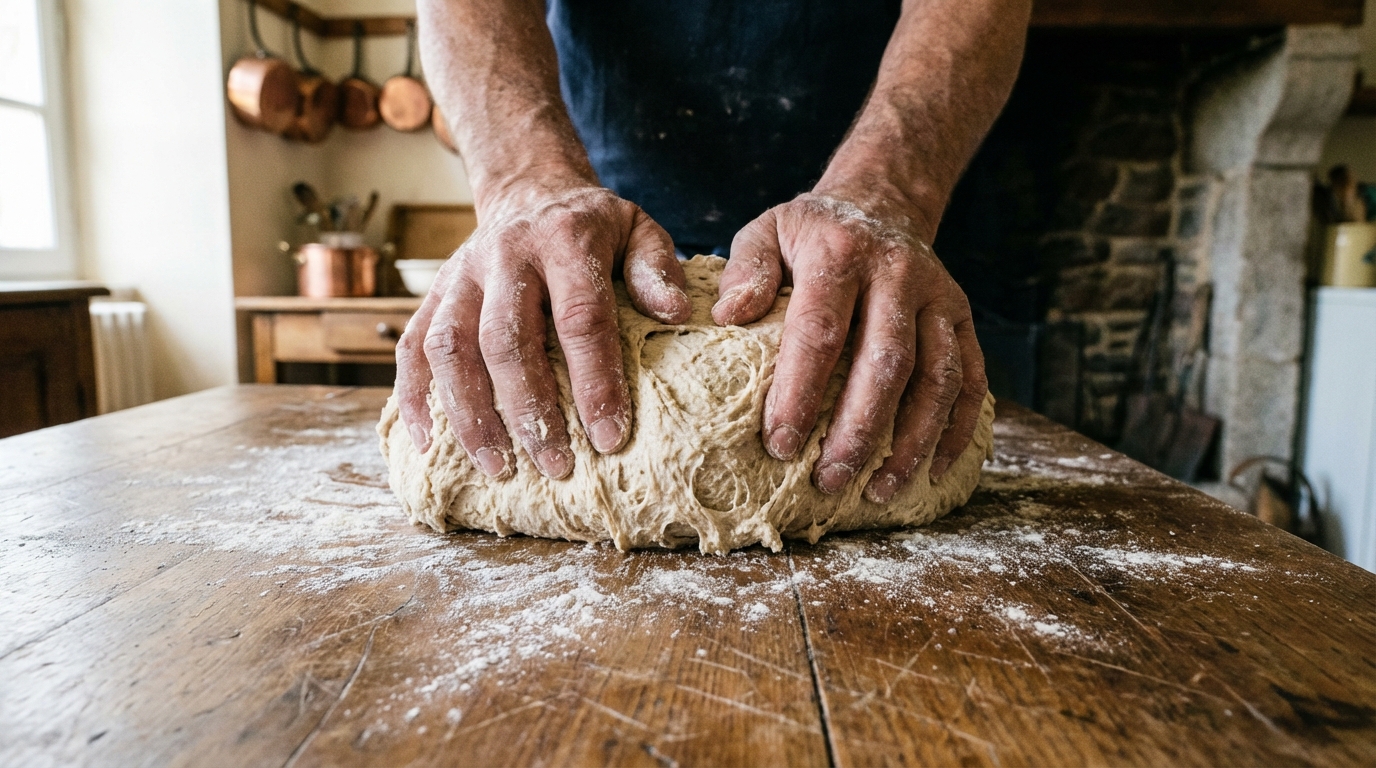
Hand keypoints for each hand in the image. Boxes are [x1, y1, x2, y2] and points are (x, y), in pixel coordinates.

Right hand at [395, 182, 691, 478]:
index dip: (595, 382)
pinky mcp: (434, 293)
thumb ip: (657, 269)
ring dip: (471, 414)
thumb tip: (675, 314)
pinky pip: (413, 346)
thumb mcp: (638, 230)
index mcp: (564, 240)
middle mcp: (506, 256)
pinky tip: (427, 443)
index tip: (610, 438)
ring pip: (451, 349)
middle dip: (529, 410)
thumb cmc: (593, 227)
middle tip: (555, 466)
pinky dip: (414, 397)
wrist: (529, 191)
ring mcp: (461, 275)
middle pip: (507, 340)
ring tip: (497, 468)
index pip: (580, 318)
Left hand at [713, 190, 986, 501]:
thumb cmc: (812, 233)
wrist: (883, 203)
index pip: (820, 331)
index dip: (801, 392)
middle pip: (886, 362)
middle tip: (828, 480)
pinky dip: (956, 429)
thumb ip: (746, 269)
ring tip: (878, 488)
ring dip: (911, 440)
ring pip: (936, 378)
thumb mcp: (768, 230)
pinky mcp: (963, 318)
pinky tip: (931, 471)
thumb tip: (729, 315)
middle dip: (858, 429)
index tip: (780, 445)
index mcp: (841, 254)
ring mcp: (938, 297)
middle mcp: (898, 274)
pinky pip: (971, 379)